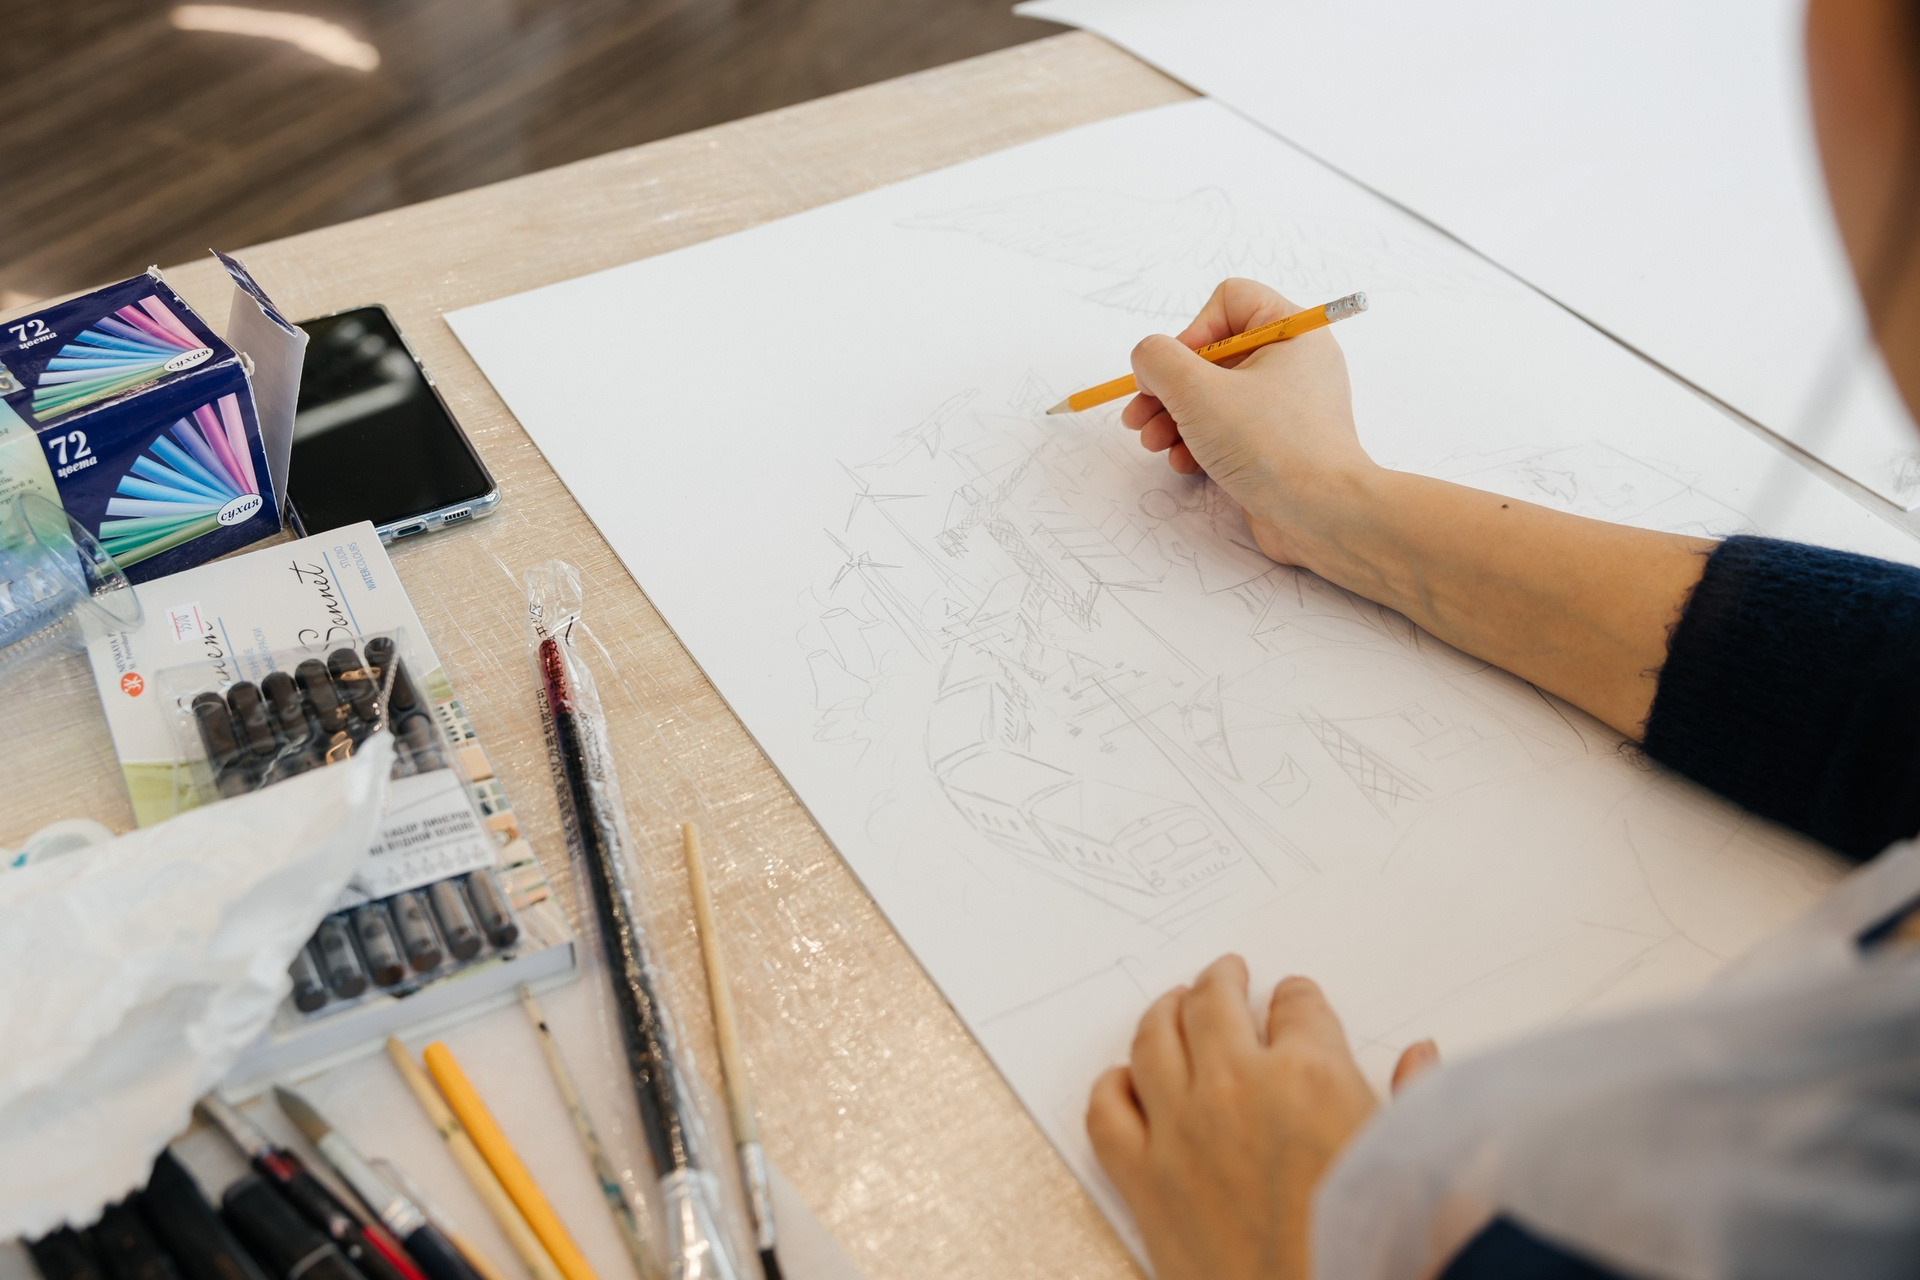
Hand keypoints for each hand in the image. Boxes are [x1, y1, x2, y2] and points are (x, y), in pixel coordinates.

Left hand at [1087, 955, 1437, 1279]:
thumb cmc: (1371, 1251)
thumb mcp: (1411, 1162)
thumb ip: (1412, 1098)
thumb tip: (1420, 1054)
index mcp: (1311, 1075)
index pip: (1297, 1003)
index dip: (1296, 998)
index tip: (1293, 1000)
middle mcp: (1238, 1087)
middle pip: (1213, 1002)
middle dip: (1221, 980)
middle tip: (1225, 974)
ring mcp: (1182, 1130)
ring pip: (1154, 1039)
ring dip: (1164, 1012)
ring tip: (1173, 1005)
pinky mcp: (1145, 1179)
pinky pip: (1107, 1111)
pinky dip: (1112, 1086)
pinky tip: (1125, 1079)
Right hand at [1122, 279, 1375, 566]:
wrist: (1323, 515)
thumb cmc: (1272, 446)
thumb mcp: (1198, 392)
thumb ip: (1159, 361)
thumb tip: (1148, 359)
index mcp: (1291, 332)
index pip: (1230, 302)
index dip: (1193, 330)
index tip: (1175, 370)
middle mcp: (1293, 363)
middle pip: (1213, 354)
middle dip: (1169, 386)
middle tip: (1139, 413)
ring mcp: (1286, 407)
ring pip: (1214, 396)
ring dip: (1175, 418)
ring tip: (1154, 443)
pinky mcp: (1277, 445)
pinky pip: (1228, 430)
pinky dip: (1199, 443)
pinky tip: (1183, 464)